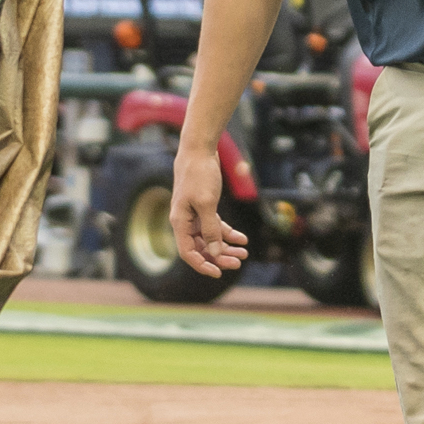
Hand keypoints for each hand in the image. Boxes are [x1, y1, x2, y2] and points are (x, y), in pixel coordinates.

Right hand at [169, 147, 245, 277]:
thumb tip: (216, 253)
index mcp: (180, 222)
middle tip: (238, 262)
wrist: (199, 150)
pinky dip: (228, 233)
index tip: (218, 273)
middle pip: (201, 248)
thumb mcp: (207, 204)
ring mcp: (194, 215)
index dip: (202, 265)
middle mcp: (185, 221)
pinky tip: (242, 238)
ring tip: (244, 253)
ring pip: (210, 238)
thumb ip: (210, 230)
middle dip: (220, 257)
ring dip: (226, 247)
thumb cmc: (199, 175)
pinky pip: (216, 226)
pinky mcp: (204, 207)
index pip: (188, 253)